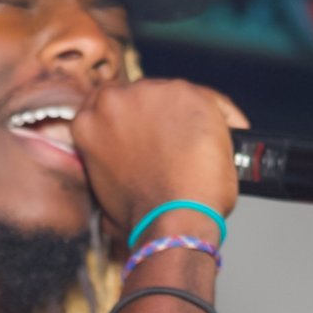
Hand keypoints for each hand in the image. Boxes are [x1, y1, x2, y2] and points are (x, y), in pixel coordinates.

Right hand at [71, 80, 249, 241]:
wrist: (171, 218)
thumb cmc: (141, 216)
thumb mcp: (104, 191)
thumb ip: (108, 165)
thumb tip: (120, 169)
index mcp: (87, 123)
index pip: (112, 111)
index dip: (134, 125)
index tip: (148, 135)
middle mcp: (112, 100)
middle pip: (143, 99)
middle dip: (160, 120)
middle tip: (177, 146)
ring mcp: (148, 93)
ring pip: (176, 99)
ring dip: (189, 119)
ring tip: (201, 150)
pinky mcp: (185, 93)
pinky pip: (212, 102)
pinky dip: (224, 122)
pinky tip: (224, 146)